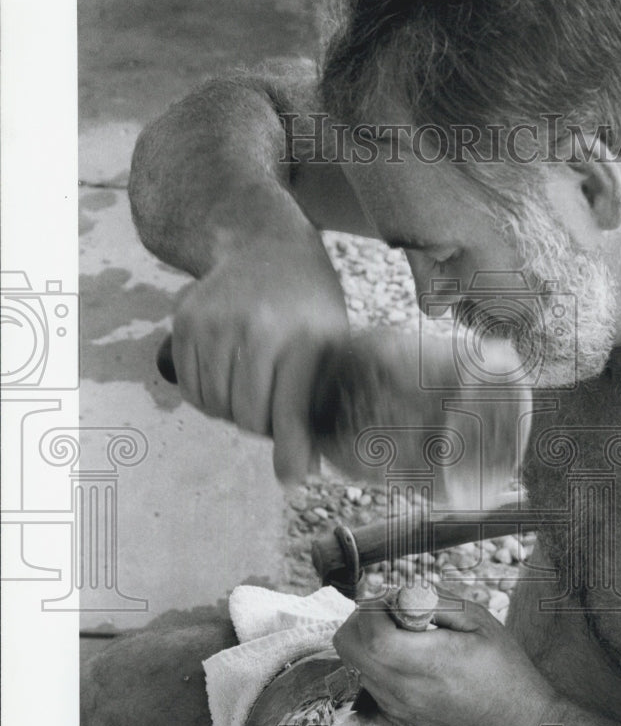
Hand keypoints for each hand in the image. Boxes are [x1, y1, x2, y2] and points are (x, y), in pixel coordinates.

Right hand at [171, 210, 347, 481]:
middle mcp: (255, 328)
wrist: (267, 246)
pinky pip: (190, 386)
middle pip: (245, 416)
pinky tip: (227, 377)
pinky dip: (207, 395)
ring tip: (251, 389)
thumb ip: (315, 407)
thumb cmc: (308, 305)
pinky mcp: (185, 320)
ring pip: (213, 405)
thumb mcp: (331, 347)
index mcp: (301, 337)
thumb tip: (297, 475)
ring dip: (231, 410)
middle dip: (259, 424)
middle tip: (272, 409)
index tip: (291, 479)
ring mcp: (215, 322)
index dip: (290, 449)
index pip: (287, 413)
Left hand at [332, 593, 555, 725]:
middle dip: (362, 618)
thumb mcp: (479, 620)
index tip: (400, 599)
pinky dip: (379, 662)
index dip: (375, 605)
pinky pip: (370, 682)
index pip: (368, 631)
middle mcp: (402, 690)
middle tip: (395, 612)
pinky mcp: (399, 719)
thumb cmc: (506, 669)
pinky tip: (413, 659)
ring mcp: (397, 708)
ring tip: (408, 636)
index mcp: (424, 663)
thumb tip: (402, 593)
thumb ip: (435, 601)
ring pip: (354, 663)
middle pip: (347, 645)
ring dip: (369, 640)